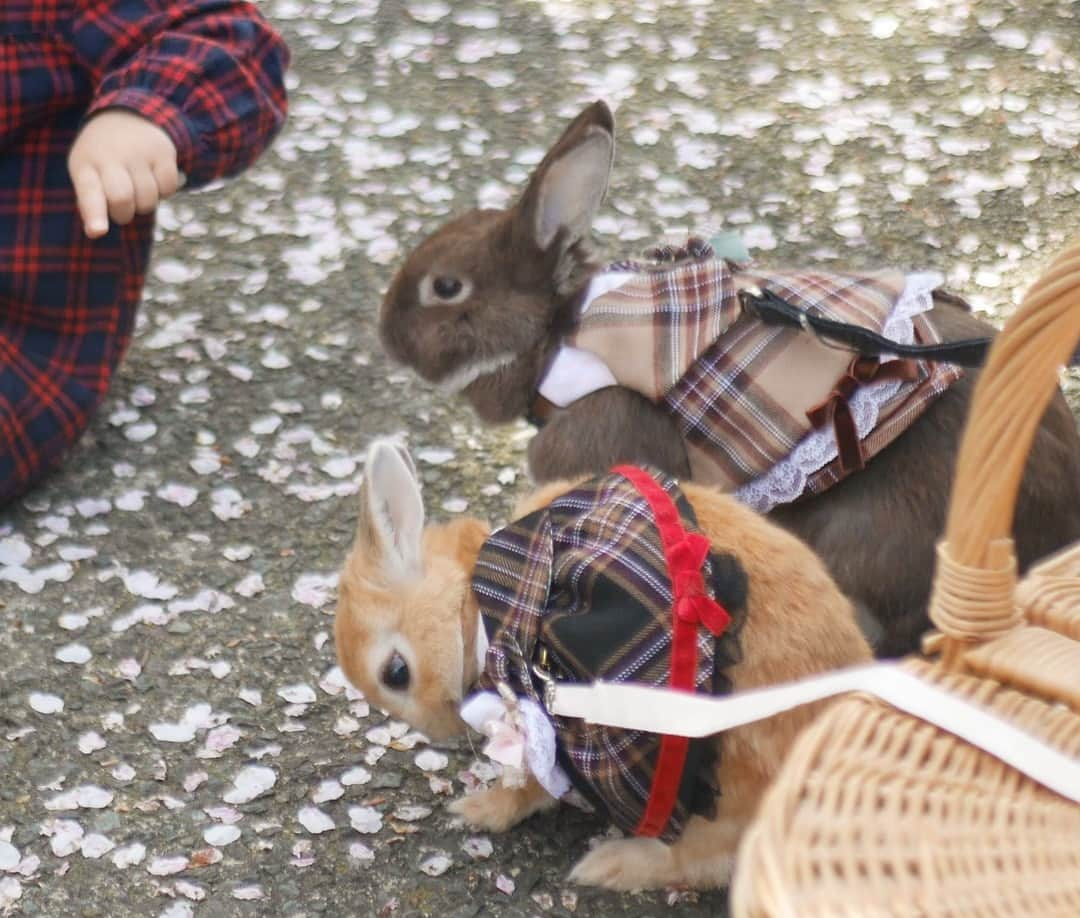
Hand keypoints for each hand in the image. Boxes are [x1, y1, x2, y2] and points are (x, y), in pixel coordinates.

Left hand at [68, 109, 180, 237]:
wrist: (129, 116)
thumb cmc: (103, 157)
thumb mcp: (88, 172)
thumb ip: (90, 201)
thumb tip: (96, 232)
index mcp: (86, 164)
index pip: (89, 192)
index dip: (95, 214)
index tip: (98, 231)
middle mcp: (111, 155)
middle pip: (123, 199)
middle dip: (124, 214)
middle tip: (122, 209)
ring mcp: (139, 152)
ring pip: (148, 199)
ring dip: (145, 204)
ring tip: (138, 189)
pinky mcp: (163, 152)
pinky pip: (168, 189)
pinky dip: (163, 192)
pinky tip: (154, 179)